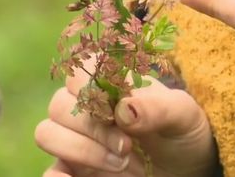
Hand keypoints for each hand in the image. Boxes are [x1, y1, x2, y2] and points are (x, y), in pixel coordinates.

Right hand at [35, 59, 217, 176]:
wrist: (187, 169)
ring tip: (122, 164)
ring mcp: (78, 139)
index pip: (80, 68)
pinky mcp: (75, 169)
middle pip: (60, 104)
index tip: (118, 108)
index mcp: (112, 85)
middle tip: (128, 146)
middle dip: (94, 128)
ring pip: (47, 133)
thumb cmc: (184, 134)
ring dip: (82, 150)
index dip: (92, 86)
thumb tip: (123, 109)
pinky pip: (50, 170)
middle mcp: (89, 109)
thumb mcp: (184, 117)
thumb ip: (159, 107)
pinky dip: (56, 176)